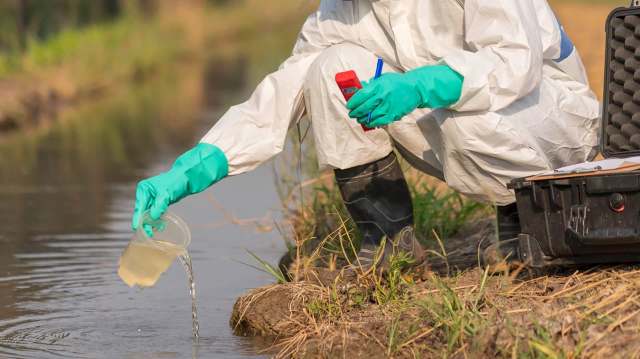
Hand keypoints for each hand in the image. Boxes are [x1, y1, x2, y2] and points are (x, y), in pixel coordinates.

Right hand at [131, 143, 228, 234]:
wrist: (187, 178)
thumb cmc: (176, 182)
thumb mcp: (166, 194)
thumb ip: (159, 205)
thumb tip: (152, 218)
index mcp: (143, 189)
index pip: (139, 207)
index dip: (138, 218)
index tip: (136, 228)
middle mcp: (146, 194)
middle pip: (143, 211)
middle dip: (146, 222)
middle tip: (149, 234)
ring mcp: (152, 198)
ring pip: (149, 213)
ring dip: (153, 222)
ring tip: (158, 229)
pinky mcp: (159, 201)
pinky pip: (156, 212)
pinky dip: (158, 219)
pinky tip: (161, 225)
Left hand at [346, 65, 463, 127]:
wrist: (415, 89)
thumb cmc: (398, 83)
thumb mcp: (383, 78)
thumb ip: (371, 84)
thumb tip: (358, 89)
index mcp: (378, 86)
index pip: (360, 96)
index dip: (352, 102)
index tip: (349, 105)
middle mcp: (382, 96)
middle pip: (363, 108)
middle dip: (355, 112)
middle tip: (352, 113)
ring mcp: (387, 106)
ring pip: (369, 117)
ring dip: (362, 119)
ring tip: (359, 119)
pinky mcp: (393, 114)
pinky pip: (378, 122)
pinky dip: (372, 123)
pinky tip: (368, 122)